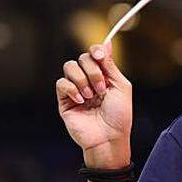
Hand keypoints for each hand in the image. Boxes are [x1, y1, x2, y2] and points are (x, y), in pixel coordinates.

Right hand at [56, 43, 132, 167]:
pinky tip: (81, 101)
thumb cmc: (119, 116)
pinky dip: (72, 89)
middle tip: (101, 89)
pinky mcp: (64, 100)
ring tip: (91, 96)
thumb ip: (111, 66)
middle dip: (93, 71)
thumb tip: (106, 44)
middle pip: (82, 58)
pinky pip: (61, 83)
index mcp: (104, 76)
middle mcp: (89, 80)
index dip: (95, 50)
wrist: (108, 137)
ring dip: (83, 80)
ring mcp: (75, 89)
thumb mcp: (121, 87)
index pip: (94, 54)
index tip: (100, 55)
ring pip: (69, 67)